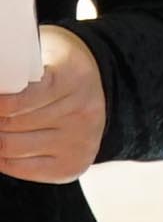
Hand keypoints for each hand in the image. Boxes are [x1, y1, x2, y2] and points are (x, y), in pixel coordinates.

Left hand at [0, 26, 106, 182]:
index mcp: (75, 77)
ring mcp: (81, 140)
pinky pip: (19, 167)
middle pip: (11, 124)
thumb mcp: (42, 54)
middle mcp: (84, 112)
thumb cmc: (57, 68)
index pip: (21, 100)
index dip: (0, 103)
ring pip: (10, 147)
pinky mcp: (74, 164)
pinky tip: (5, 144)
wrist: (95, 85)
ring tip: (1, 125)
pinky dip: (2, 158)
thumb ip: (15, 69)